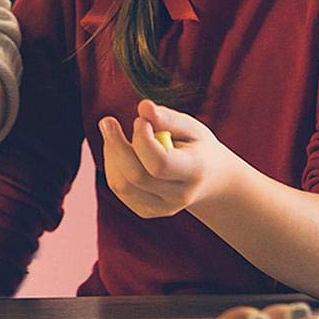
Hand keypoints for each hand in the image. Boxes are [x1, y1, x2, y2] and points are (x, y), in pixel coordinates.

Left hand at [99, 99, 236, 218]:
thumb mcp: (192, 128)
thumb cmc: (198, 147)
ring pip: (122, 185)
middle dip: (115, 145)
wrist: (211, 181)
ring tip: (115, 134)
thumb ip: (168, 118)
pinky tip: (121, 151)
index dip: (142, 140)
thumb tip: (144, 107)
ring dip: (112, 155)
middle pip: (136, 176)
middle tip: (107, 121)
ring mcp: (162, 208)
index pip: (160, 164)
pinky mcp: (147, 211)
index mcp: (195, 172)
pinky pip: (119, 189)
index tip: (139, 119)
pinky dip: (113, 166)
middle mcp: (179, 196)